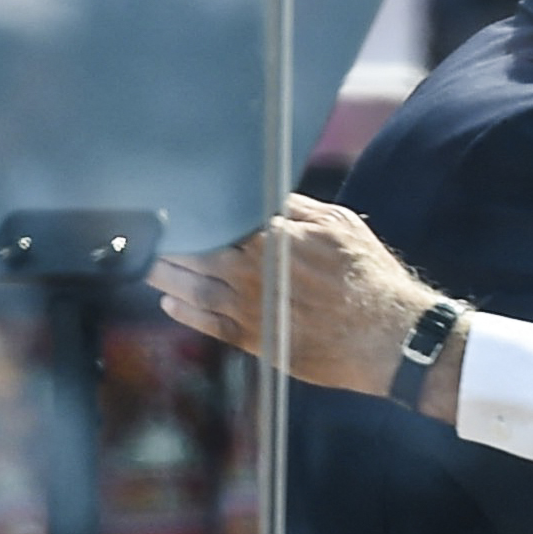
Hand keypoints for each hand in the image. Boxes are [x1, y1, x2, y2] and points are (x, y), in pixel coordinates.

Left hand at [148, 195, 463, 417]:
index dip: (192, 212)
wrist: (386, 335)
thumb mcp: (341, 225)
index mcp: (270, 236)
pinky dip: (184, 312)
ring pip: (191, 288)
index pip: (216, 218)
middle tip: (146, 235)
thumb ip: (297, 207)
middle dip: (167, 243)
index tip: (173, 206)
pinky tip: (170, 302)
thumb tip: (265, 194)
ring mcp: (249, 307)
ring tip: (148, 265)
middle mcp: (251, 271)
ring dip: (164, 276)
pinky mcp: (254, 339)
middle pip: (194, 252)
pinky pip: (207, 324)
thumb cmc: (368, 276)